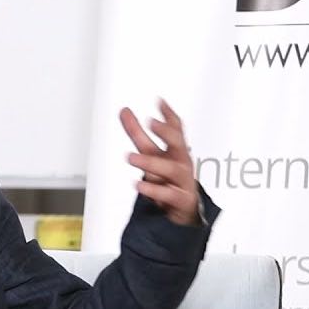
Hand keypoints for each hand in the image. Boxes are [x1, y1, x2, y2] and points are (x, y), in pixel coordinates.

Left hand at [120, 99, 198, 225]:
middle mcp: (181, 162)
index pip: (176, 128)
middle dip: (166, 132)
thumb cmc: (167, 176)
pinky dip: (153, 190)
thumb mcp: (151, 153)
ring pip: (170, 169)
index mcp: (176, 149)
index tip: (159, 101)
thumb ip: (137, 132)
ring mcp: (182, 180)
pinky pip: (167, 194)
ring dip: (150, 162)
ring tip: (130, 157)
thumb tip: (124, 111)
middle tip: (151, 122)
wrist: (184, 207)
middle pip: (178, 143)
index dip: (168, 114)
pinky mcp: (179, 199)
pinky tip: (138, 184)